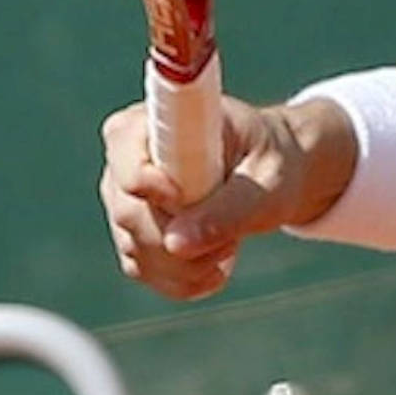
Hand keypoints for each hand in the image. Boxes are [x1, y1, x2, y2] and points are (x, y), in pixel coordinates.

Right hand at [99, 94, 347, 299]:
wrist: (273, 172)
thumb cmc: (273, 161)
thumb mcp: (270, 179)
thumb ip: (231, 207)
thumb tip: (177, 244)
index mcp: (162, 115)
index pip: (122, 139)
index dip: (148, 178)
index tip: (182, 196)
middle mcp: (129, 155)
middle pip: (131, 213)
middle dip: (186, 237)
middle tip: (235, 233)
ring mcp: (123, 197)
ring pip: (137, 250)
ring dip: (191, 263)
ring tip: (232, 240)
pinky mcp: (130, 232)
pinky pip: (143, 271)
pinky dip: (185, 279)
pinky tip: (217, 264)